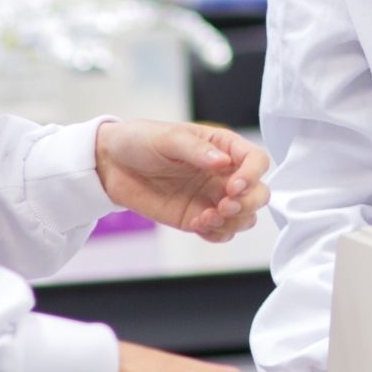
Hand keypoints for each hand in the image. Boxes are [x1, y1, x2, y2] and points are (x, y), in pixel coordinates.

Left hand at [96, 121, 271, 240]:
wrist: (112, 166)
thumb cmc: (141, 141)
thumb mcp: (168, 137)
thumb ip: (196, 150)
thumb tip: (223, 162)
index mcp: (223, 148)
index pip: (257, 161)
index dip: (253, 175)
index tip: (233, 186)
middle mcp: (224, 174)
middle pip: (259, 193)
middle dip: (247, 203)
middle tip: (223, 206)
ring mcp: (212, 198)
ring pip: (245, 217)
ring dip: (233, 222)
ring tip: (207, 218)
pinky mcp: (198, 218)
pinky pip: (221, 233)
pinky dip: (217, 234)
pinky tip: (198, 225)